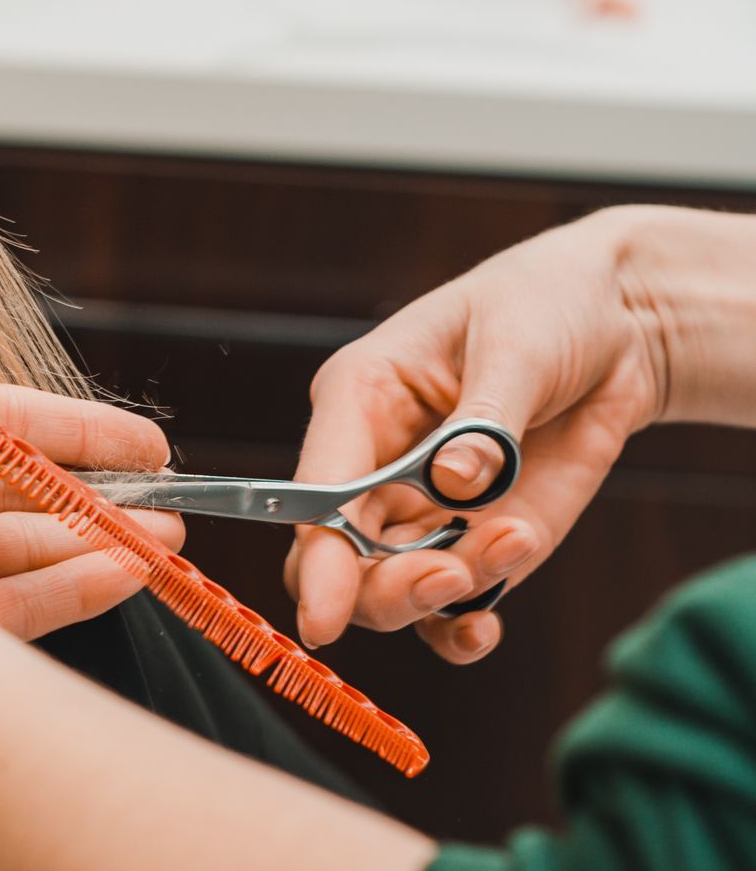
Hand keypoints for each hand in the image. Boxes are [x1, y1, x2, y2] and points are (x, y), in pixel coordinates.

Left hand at [0, 254, 178, 719]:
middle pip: (1, 491)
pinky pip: (11, 609)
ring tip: (166, 536)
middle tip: (160, 494)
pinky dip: (75, 589)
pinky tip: (133, 572)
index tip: (137, 440)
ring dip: (95, 540)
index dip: (64, 425)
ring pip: (11, 551)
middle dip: (88, 490)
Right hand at [287, 208, 672, 663]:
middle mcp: (376, 462)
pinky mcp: (476, 537)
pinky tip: (483, 628)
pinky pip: (449, 606)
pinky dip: (459, 630)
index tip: (323, 617)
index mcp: (360, 398)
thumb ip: (485, 416)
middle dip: (387, 585)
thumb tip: (454, 481)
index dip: (318, 555)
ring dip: (444, 594)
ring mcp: (425, 507)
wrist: (617, 322)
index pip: (318, 487)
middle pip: (339, 557)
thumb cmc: (546, 304)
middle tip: (454, 575)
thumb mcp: (516, 342)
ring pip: (391, 588)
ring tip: (515, 540)